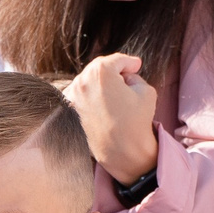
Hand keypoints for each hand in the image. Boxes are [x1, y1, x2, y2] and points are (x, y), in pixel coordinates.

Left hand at [65, 53, 159, 182]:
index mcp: (100, 72)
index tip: (136, 65)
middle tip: (126, 77)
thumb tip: (125, 76)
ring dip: (100, 84)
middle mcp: (81, 82)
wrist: (121, 152)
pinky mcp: (67, 112)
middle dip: (113, 72)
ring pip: (88, 82)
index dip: (128, 62)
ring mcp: (71, 97)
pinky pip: (79, 97)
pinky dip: (89, 97)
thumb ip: (134, 76)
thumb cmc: (136, 121)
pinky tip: (101, 105)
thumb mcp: (145, 90)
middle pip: (99, 69)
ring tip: (115, 94)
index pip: (116, 60)